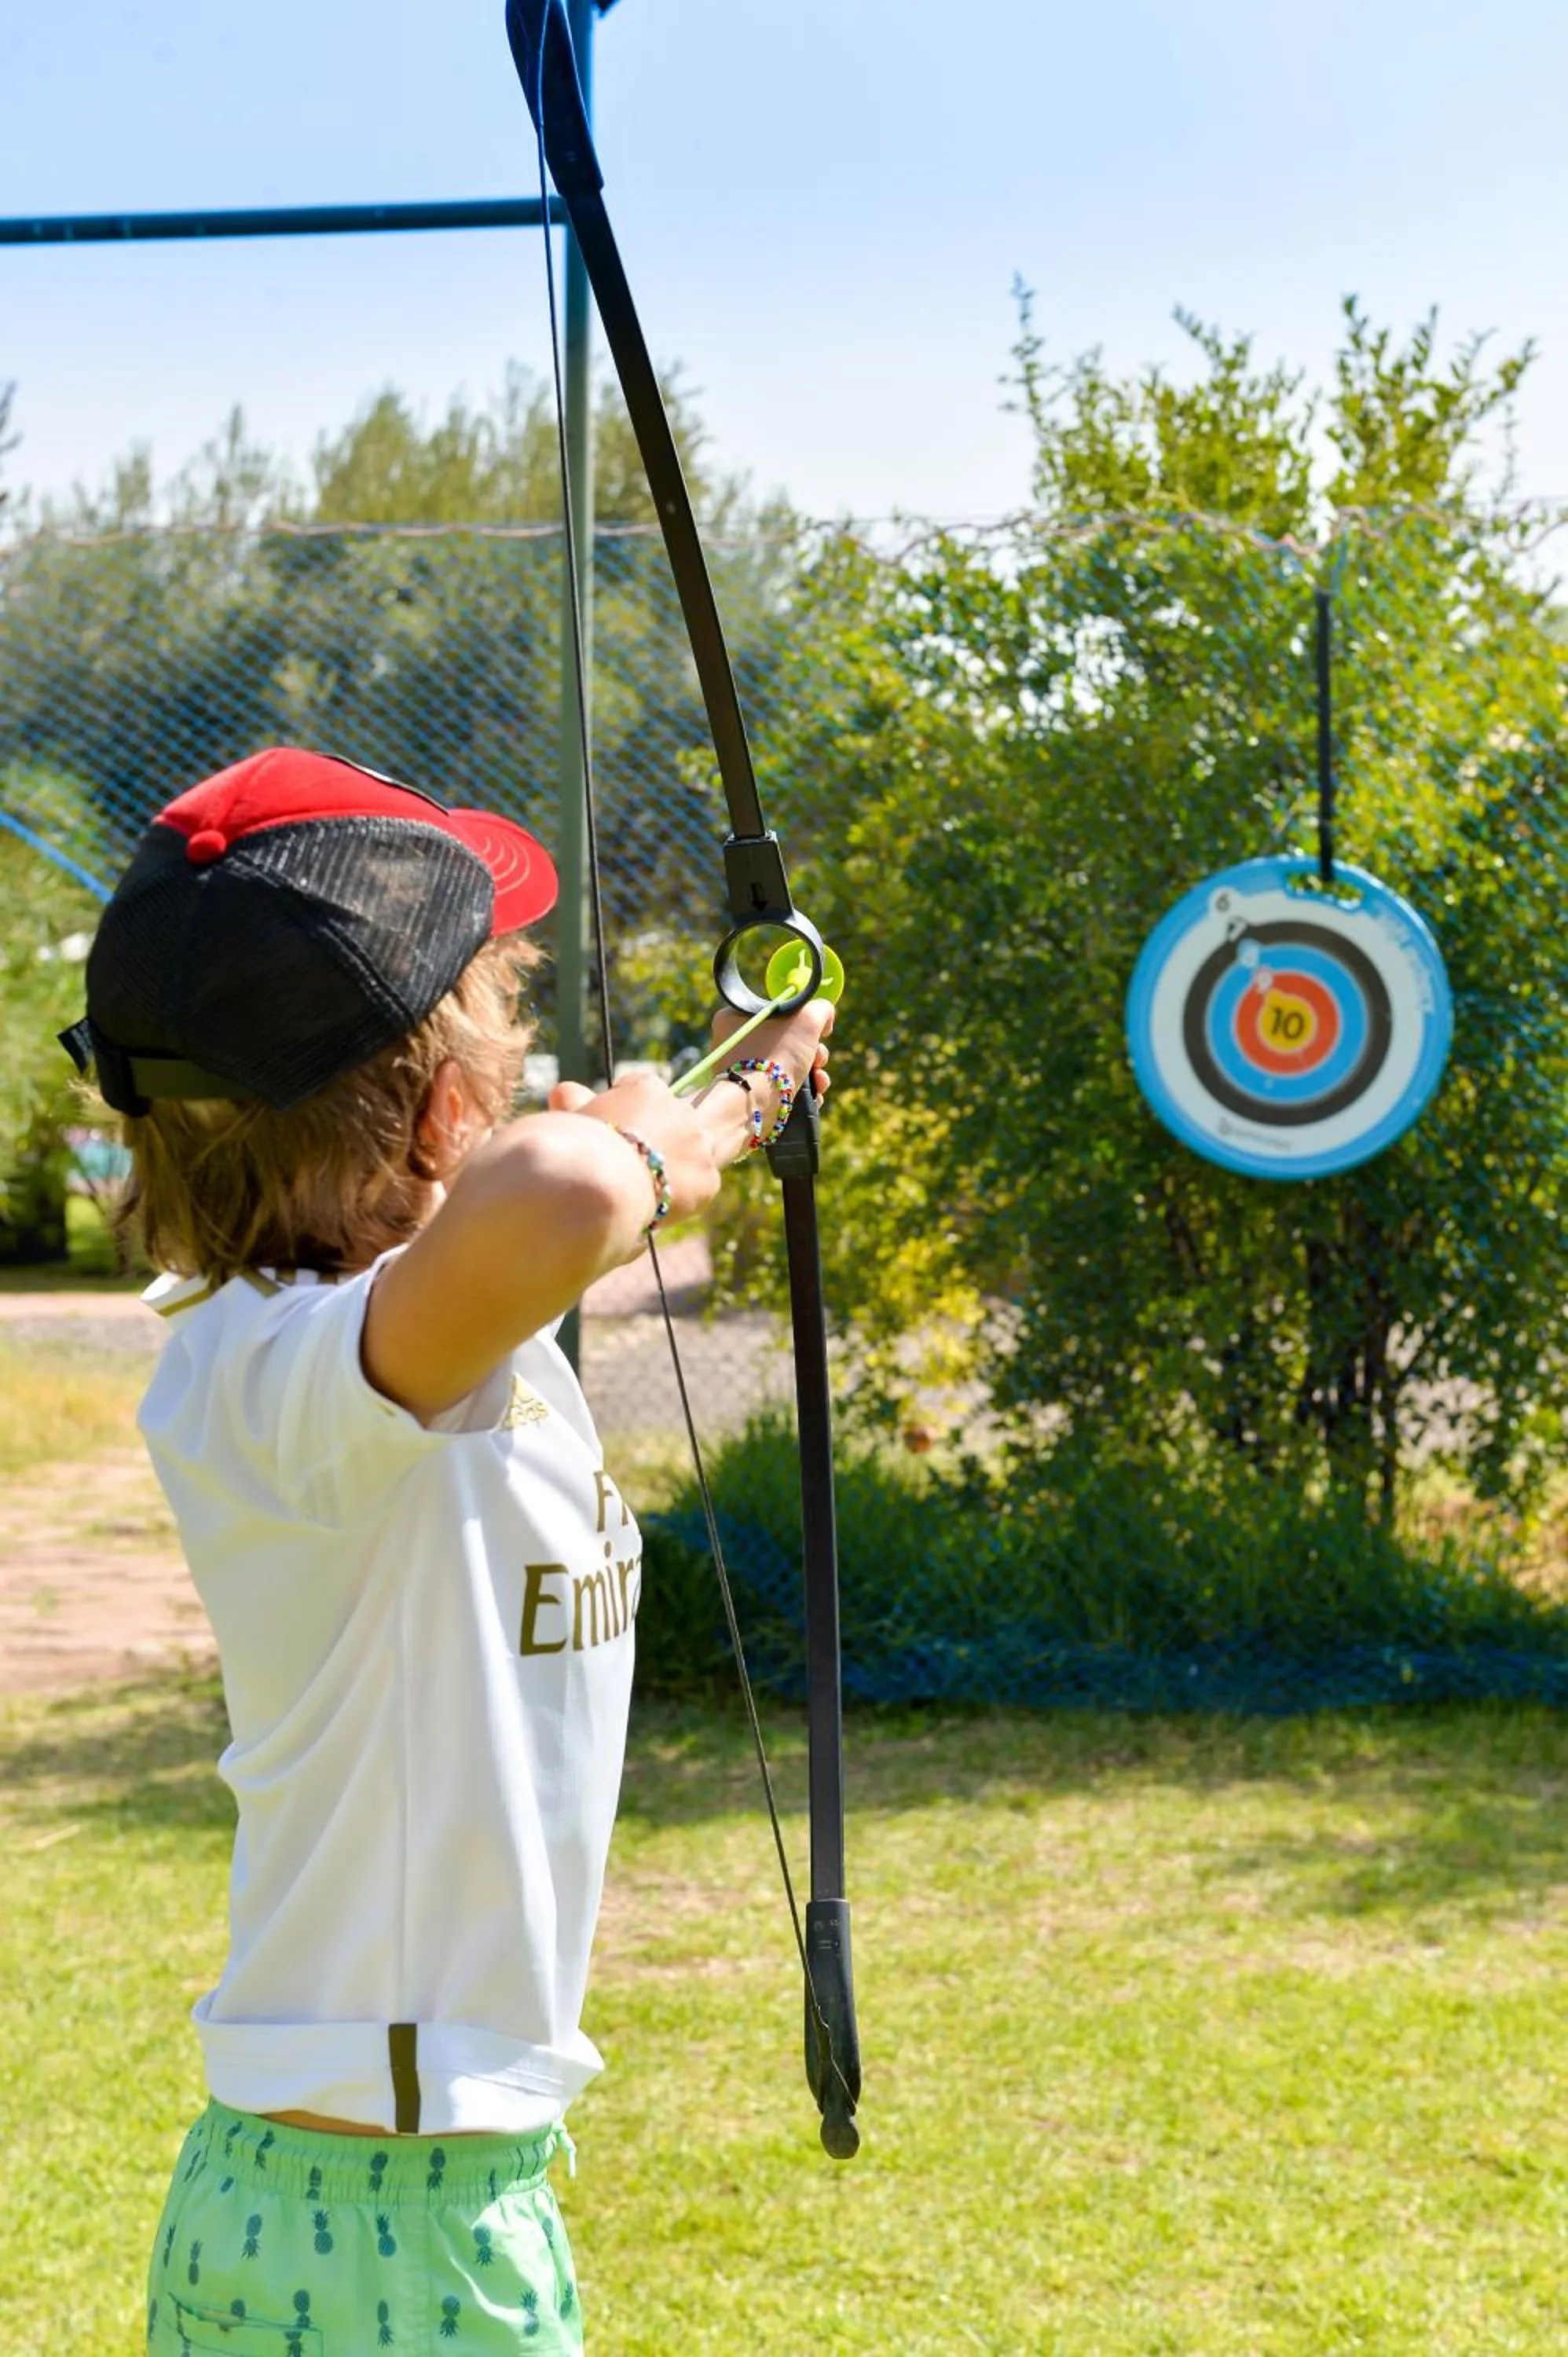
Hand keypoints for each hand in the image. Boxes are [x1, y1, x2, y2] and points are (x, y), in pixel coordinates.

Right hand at [548, 1070, 724, 1223]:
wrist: (604, 1186)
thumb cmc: (578, 1149)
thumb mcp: (574, 1120)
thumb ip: (574, 1102)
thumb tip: (561, 1092)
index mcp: (646, 1088)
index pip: (641, 1090)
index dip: (625, 1111)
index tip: (613, 1131)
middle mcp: (681, 1109)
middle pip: (672, 1122)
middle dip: (657, 1138)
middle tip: (632, 1163)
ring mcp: (700, 1143)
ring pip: (691, 1152)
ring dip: (675, 1164)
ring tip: (647, 1186)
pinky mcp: (709, 1178)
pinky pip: (699, 1186)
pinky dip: (684, 1196)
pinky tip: (659, 1204)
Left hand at [710, 993, 835, 1099]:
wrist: (756, 1105)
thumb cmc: (777, 1055)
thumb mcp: (807, 1018)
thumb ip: (820, 1010)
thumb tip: (825, 1020)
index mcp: (735, 1017)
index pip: (778, 1011)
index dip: (802, 1020)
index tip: (816, 1032)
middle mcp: (734, 1043)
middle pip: (786, 1039)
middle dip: (813, 1051)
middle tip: (818, 1059)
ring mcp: (742, 1071)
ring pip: (788, 1064)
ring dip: (813, 1072)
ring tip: (820, 1082)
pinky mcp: (752, 1094)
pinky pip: (782, 1086)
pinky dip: (802, 1090)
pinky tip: (814, 1095)